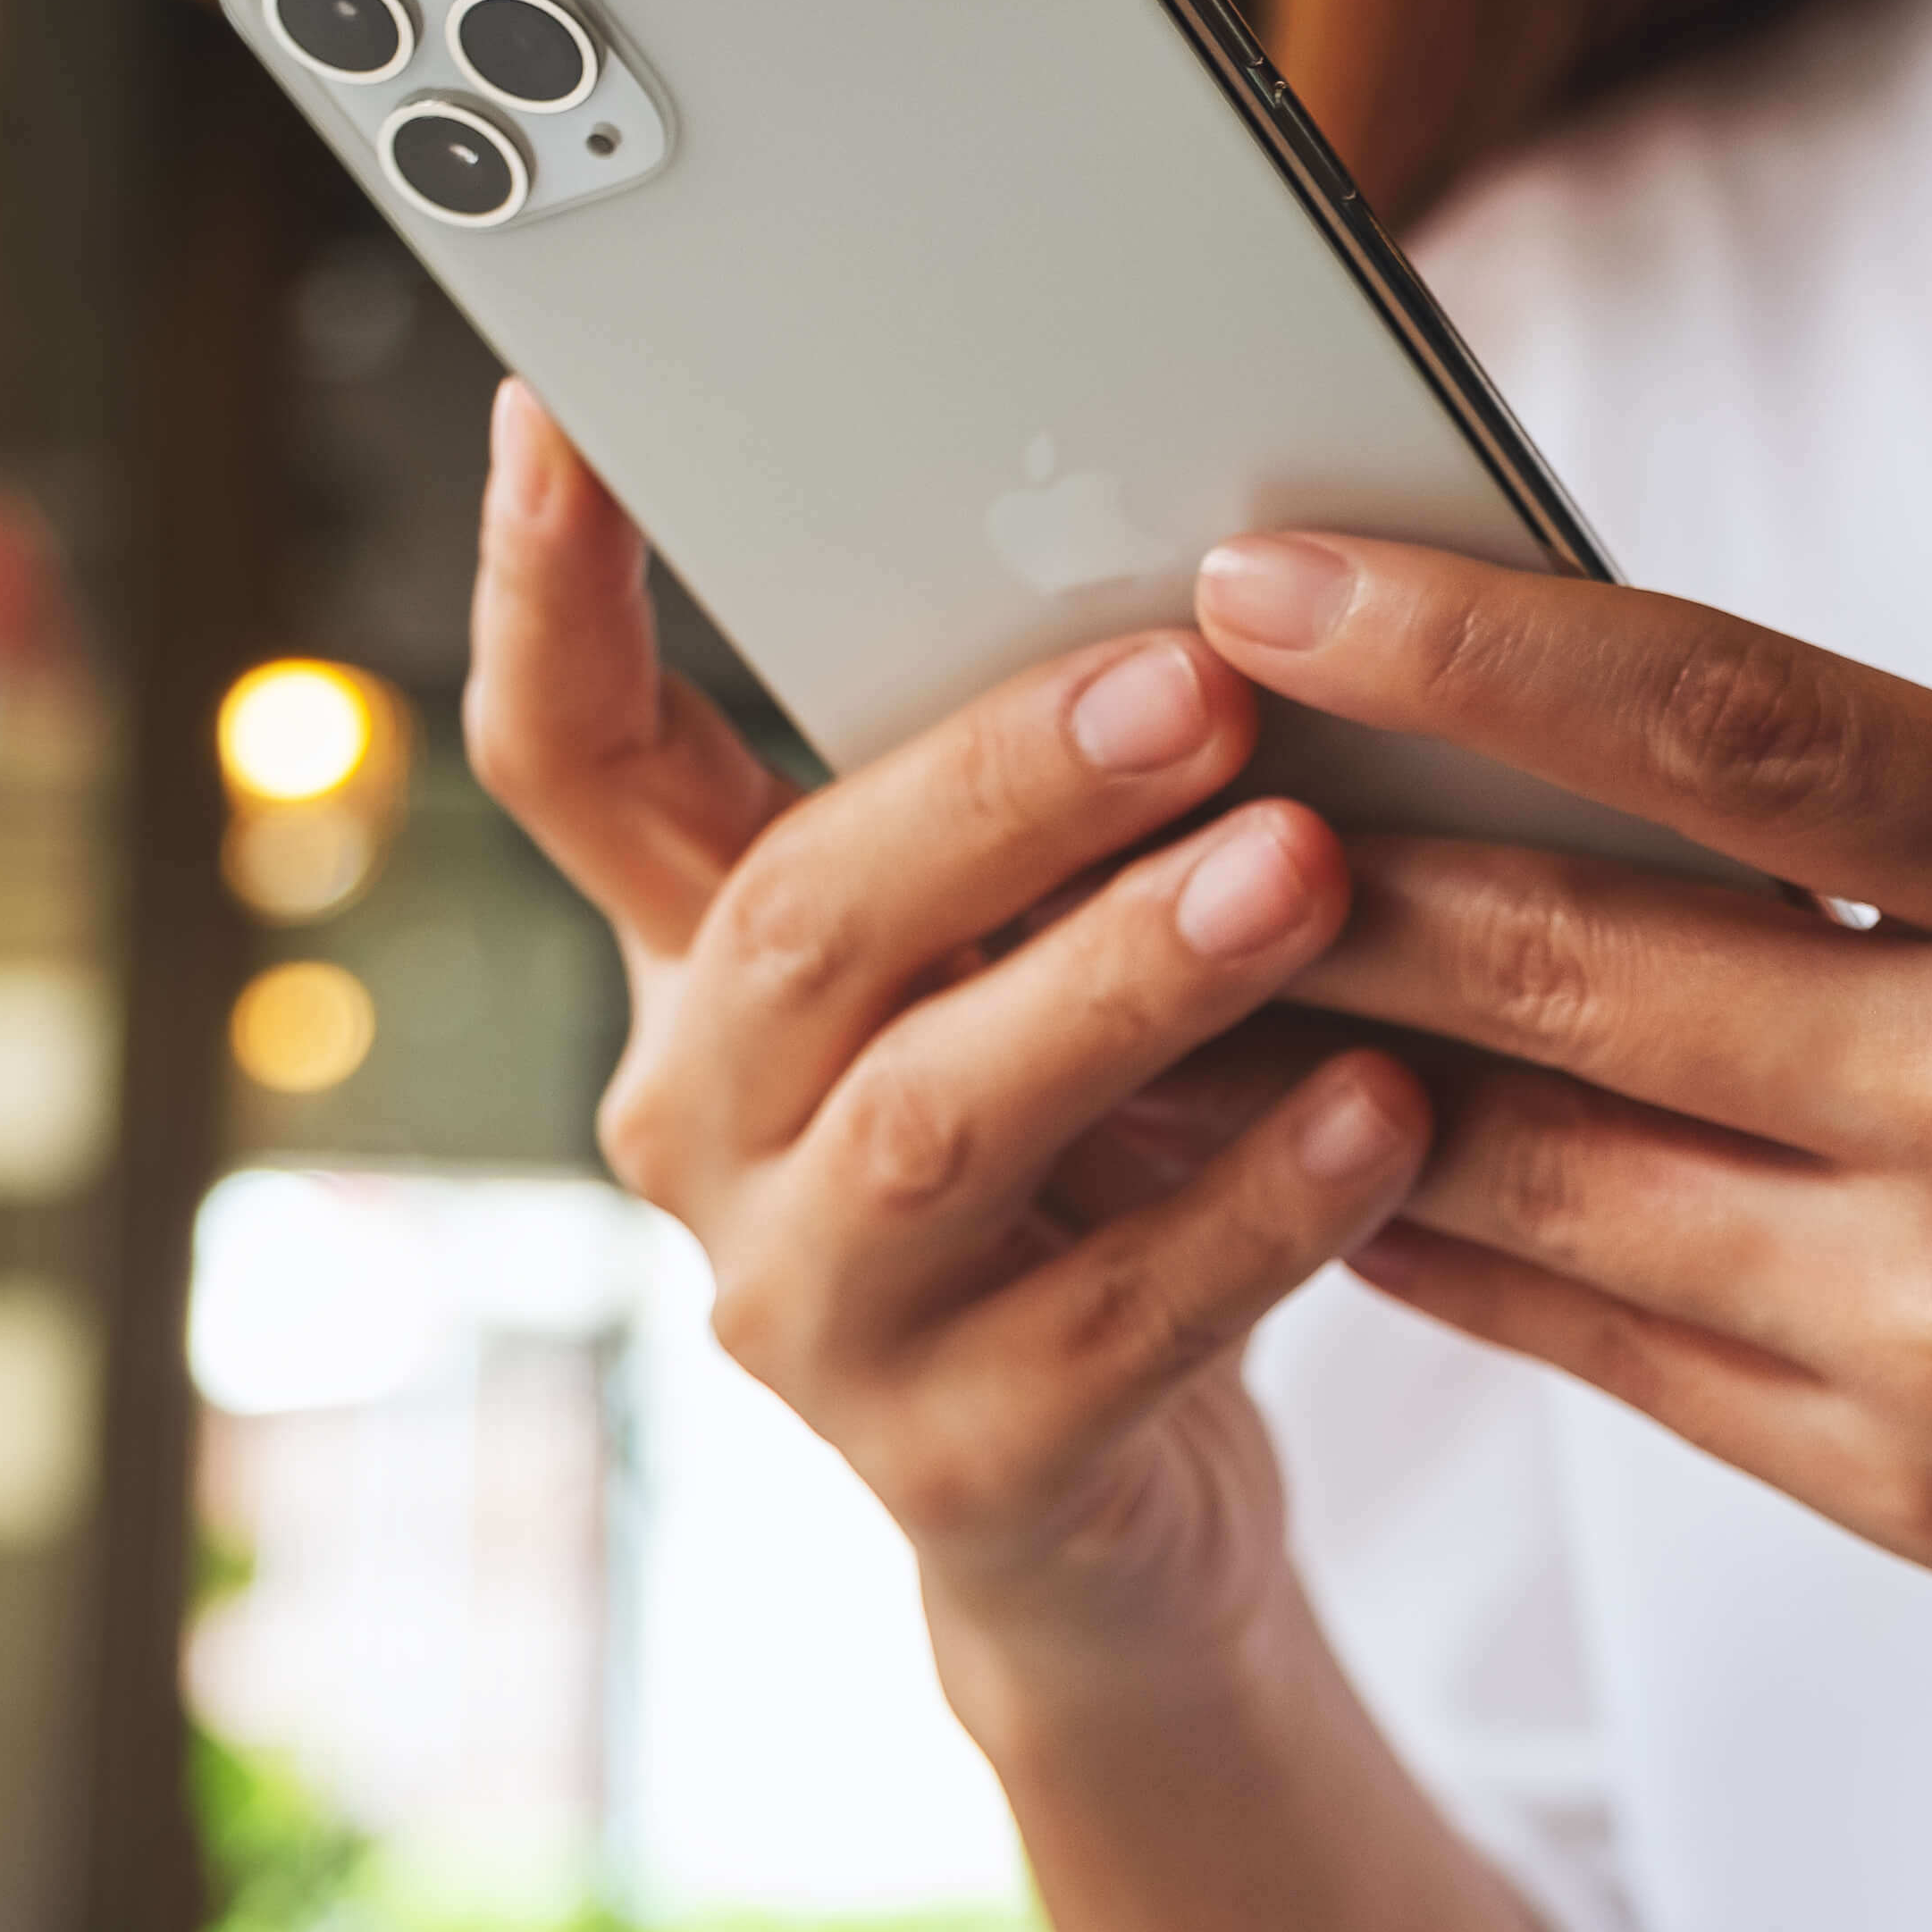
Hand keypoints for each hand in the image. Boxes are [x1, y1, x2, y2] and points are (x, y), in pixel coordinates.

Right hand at [462, 388, 1434, 1700]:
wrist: (1118, 1522)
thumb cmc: (1102, 1166)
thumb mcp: (1029, 969)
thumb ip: (1047, 810)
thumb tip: (1220, 560)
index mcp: (708, 971)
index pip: (566, 757)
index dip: (547, 588)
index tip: (564, 408)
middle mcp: (709, 1132)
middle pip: (799, 918)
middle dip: (1000, 787)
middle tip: (1195, 680)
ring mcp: (815, 1316)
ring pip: (941, 1121)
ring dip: (1129, 980)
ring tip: (1305, 872)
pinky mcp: (962, 1469)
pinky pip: (1116, 1322)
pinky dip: (1257, 1205)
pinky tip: (1384, 1108)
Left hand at [1187, 529, 1931, 1931]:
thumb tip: (1615, 759)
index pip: (1734, 720)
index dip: (1464, 642)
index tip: (1266, 573)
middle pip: (1577, 952)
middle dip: (1313, 860)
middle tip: (1107, 765)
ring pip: (1543, 1165)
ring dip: (1314, 1069)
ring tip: (1130, 970)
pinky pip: (1608, 1344)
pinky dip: (1442, 1242)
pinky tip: (1317, 1170)